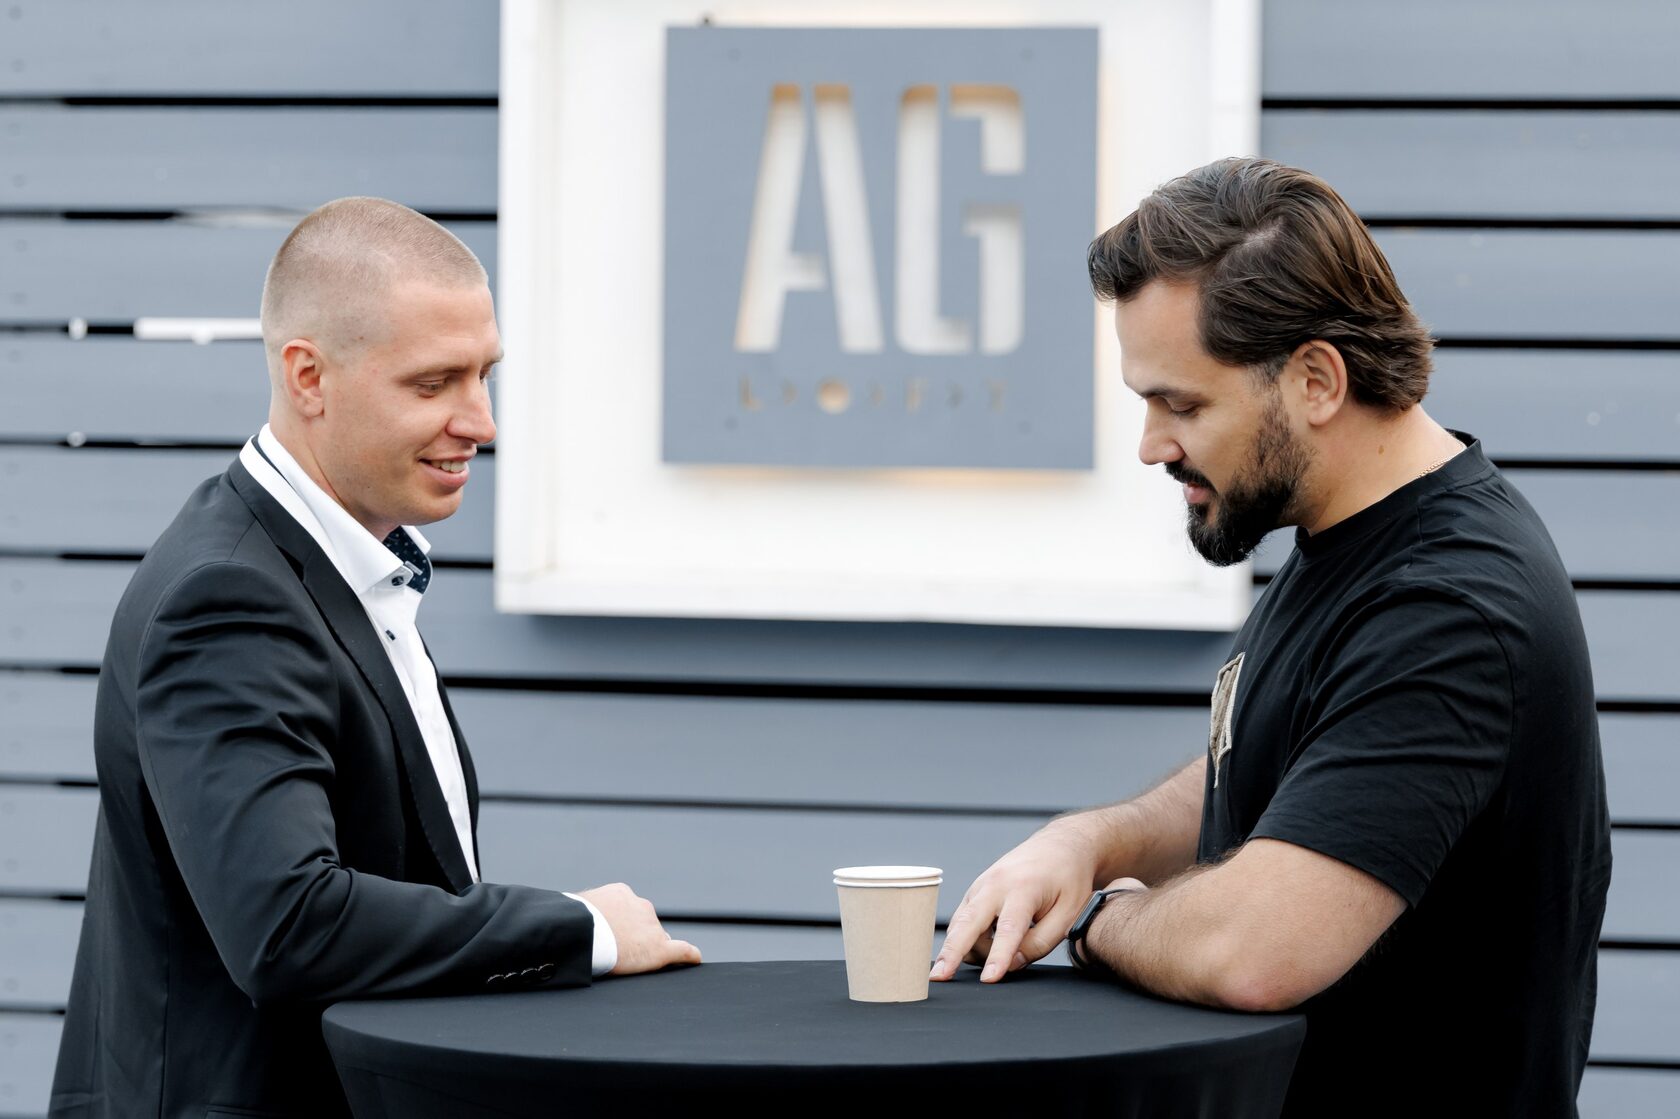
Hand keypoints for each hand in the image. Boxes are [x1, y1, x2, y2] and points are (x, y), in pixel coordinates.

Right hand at [577, 882, 702, 974]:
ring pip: (657, 938)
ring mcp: (652, 928)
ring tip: (630, 960)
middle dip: (638, 935)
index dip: (625, 925)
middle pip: (646, 924)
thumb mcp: (578, 908)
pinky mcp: (659, 949)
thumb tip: (578, 919)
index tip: (615, 935)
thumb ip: (588, 912)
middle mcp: (642, 907)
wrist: (581, 933)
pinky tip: (694, 959)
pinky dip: (688, 955)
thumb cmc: (572, 922)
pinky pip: (681, 950)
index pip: (632, 911)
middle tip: (620, 950)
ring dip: (648, 947)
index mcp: (622, 894)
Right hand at [929, 824, 1100, 983]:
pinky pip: (964, 919)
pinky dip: (967, 938)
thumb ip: (1040, 943)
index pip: (1009, 929)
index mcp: (1024, 888)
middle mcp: (996, 884)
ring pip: (962, 924)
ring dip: (964, 948)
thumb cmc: (1068, 879)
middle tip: (938, 977)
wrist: (1059, 846)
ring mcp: (981, 885)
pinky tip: (984, 948)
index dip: (998, 957)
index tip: (988, 979)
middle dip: (952, 952)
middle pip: (968, 922)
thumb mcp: (1068, 914)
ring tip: (989, 964)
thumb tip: (1011, 964)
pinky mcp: (976, 890)